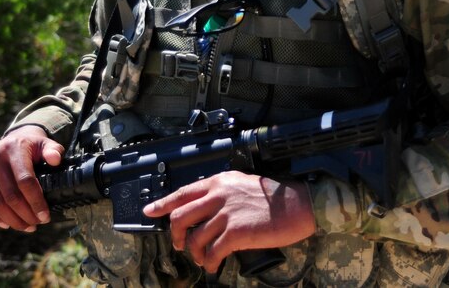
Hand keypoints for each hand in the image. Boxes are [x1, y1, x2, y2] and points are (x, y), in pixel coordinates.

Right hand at [0, 125, 64, 231]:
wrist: (12, 139)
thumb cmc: (32, 147)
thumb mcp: (45, 144)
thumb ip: (53, 150)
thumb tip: (55, 160)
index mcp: (14, 147)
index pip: (25, 181)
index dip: (35, 202)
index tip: (45, 217)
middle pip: (10, 194)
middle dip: (24, 214)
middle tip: (35, 225)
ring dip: (10, 219)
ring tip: (25, 227)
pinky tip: (5, 224)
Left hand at [142, 171, 315, 272]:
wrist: (298, 205)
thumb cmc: (274, 198)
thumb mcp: (243, 185)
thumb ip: (221, 194)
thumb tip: (203, 212)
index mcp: (220, 182)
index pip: (182, 193)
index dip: (163, 204)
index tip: (151, 211)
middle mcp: (219, 195)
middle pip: (181, 217)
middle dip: (176, 236)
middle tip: (180, 245)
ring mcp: (226, 214)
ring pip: (195, 239)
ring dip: (196, 254)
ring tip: (205, 259)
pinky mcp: (236, 232)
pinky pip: (212, 252)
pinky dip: (211, 263)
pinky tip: (215, 266)